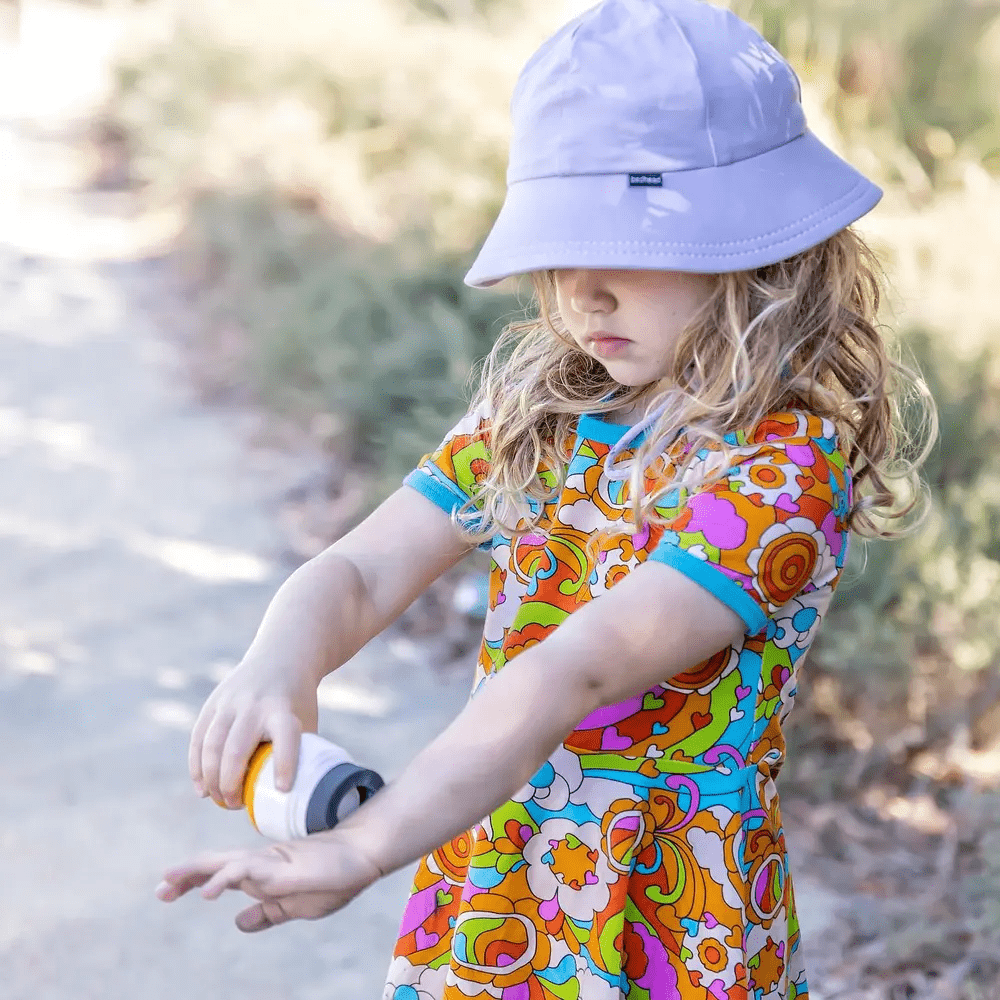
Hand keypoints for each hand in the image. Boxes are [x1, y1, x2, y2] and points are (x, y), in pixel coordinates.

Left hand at [155, 831, 383, 932]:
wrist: (362, 855)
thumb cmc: (333, 878)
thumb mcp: (294, 905)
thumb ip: (267, 912)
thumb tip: (238, 922)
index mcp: (261, 873)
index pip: (219, 873)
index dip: (192, 880)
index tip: (165, 891)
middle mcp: (260, 862)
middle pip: (214, 864)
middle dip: (184, 876)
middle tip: (158, 889)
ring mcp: (270, 862)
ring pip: (225, 863)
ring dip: (195, 873)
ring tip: (169, 882)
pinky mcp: (283, 866)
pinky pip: (248, 871)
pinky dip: (225, 879)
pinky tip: (210, 892)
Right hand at [190, 655, 318, 808]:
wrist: (281, 658)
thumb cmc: (297, 702)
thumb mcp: (307, 720)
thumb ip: (301, 754)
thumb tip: (296, 801)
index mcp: (283, 709)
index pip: (285, 736)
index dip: (284, 764)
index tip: (283, 789)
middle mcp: (254, 705)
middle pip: (236, 748)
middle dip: (231, 784)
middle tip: (235, 805)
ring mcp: (230, 702)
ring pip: (211, 746)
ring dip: (211, 779)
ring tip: (218, 800)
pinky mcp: (213, 703)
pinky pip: (198, 739)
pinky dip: (196, 767)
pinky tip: (202, 788)